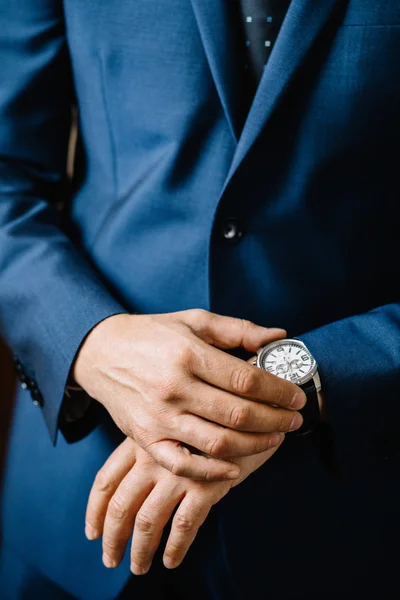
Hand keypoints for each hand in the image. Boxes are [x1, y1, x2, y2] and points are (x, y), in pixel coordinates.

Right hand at [74, 310, 304, 479]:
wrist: (103, 353)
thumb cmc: (153, 335)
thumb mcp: (194, 321)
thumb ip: (237, 329)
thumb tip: (278, 337)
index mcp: (188, 354)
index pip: (246, 380)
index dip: (278, 391)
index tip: (296, 396)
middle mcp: (174, 388)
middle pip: (238, 414)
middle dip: (276, 420)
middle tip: (294, 419)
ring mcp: (159, 417)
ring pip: (217, 443)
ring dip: (255, 445)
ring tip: (275, 438)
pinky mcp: (146, 439)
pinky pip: (183, 464)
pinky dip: (212, 472)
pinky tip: (236, 467)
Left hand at [85, 434, 284, 573]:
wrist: (249, 404)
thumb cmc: (210, 415)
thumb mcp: (173, 422)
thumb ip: (155, 443)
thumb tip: (136, 479)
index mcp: (141, 439)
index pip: (106, 479)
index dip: (95, 509)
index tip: (92, 531)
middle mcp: (154, 456)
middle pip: (121, 505)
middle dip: (113, 537)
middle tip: (111, 559)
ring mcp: (179, 471)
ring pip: (148, 521)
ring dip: (141, 549)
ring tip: (140, 566)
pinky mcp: (206, 484)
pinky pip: (184, 525)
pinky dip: (176, 547)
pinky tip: (172, 560)